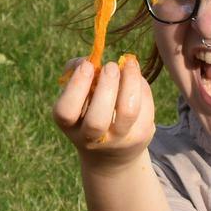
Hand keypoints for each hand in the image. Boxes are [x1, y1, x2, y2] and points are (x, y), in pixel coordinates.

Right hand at [54, 56, 155, 170]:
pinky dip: (141, 85)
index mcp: (70, 125)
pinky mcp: (141, 135)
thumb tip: (90, 58)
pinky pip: (145, 106)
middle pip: (97, 120)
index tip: (87, 65)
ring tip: (128, 64)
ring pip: (128, 111)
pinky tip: (135, 78)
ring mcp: (118, 140)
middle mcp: (92, 139)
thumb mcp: (77, 98)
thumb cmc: (89, 112)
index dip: (76, 86)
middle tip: (111, 66)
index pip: (66, 111)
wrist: (111, 152)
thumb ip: (77, 74)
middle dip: (106, 87)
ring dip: (130, 81)